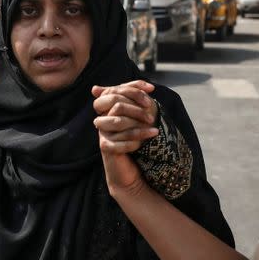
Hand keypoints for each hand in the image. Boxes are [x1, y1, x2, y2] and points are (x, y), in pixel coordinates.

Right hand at [92, 80, 157, 196]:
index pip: (116, 92)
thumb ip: (142, 104)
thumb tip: (150, 87)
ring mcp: (103, 133)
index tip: (151, 90)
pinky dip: (134, 142)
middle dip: (137, 110)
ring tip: (155, 131)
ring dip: (139, 128)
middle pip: (117, 106)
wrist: (130, 172)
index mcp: (109, 110)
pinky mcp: (106, 147)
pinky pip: (119, 142)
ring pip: (120, 123)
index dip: (133, 89)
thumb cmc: (137, 143)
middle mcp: (103, 119)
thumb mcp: (141, 120)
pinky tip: (145, 143)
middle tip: (153, 117)